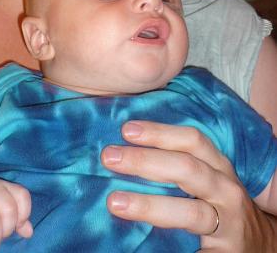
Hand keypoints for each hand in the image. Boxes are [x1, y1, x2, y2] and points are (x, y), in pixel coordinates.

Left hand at [101, 121, 276, 251]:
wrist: (261, 245)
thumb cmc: (218, 203)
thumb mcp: (204, 177)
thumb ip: (173, 164)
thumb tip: (123, 152)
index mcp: (217, 165)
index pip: (191, 141)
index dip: (159, 132)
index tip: (126, 129)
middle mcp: (225, 189)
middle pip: (186, 169)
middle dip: (145, 161)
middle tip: (109, 157)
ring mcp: (228, 222)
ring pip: (190, 212)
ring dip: (149, 206)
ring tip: (114, 203)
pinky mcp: (225, 252)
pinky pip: (196, 249)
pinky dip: (173, 248)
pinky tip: (144, 246)